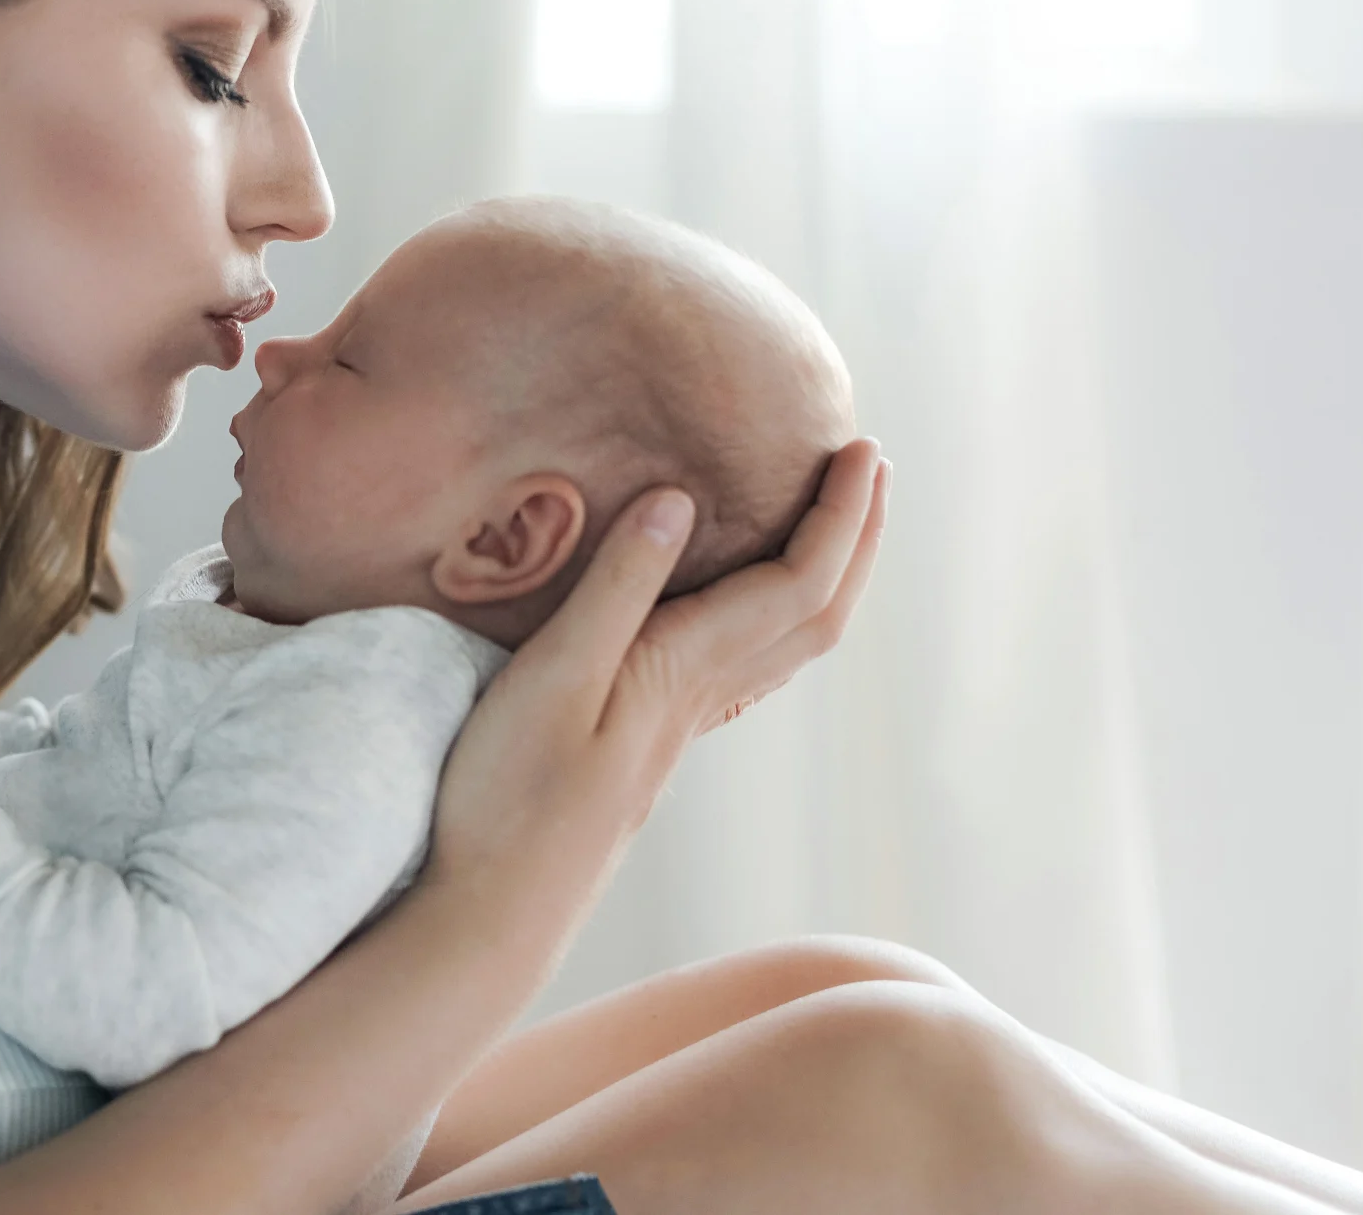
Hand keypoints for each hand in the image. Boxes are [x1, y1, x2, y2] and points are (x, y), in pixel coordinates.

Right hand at [425, 440, 888, 891]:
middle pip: (815, 615)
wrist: (491, 913)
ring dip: (826, 577)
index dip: (839, 515)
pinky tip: (746, 613)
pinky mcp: (648, 747)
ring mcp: (678, 730)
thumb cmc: (507, 797)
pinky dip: (774, 618)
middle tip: (871, 466)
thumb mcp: (553, 677)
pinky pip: (745, 669)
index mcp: (685, 672)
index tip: (860, 449)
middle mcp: (699, 700)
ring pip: (787, 647)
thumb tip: (679, 499)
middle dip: (854, 538)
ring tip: (834, 523)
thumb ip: (617, 588)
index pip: (798, 583)